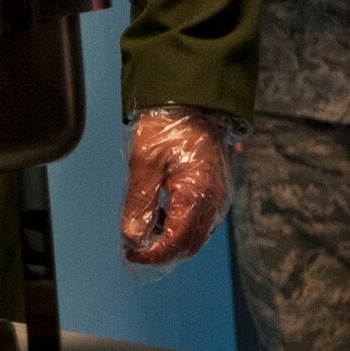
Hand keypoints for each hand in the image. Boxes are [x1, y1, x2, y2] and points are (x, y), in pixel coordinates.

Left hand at [120, 107, 238, 268]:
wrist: (193, 96)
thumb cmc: (167, 124)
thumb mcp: (144, 162)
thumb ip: (139, 204)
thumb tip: (132, 238)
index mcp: (197, 196)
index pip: (175, 243)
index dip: (151, 254)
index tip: (129, 251)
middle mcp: (215, 201)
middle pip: (190, 245)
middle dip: (162, 251)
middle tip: (135, 244)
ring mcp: (220, 195)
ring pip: (198, 234)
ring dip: (172, 239)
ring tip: (147, 227)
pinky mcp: (219, 187)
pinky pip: (203, 219)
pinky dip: (183, 224)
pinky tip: (164, 212)